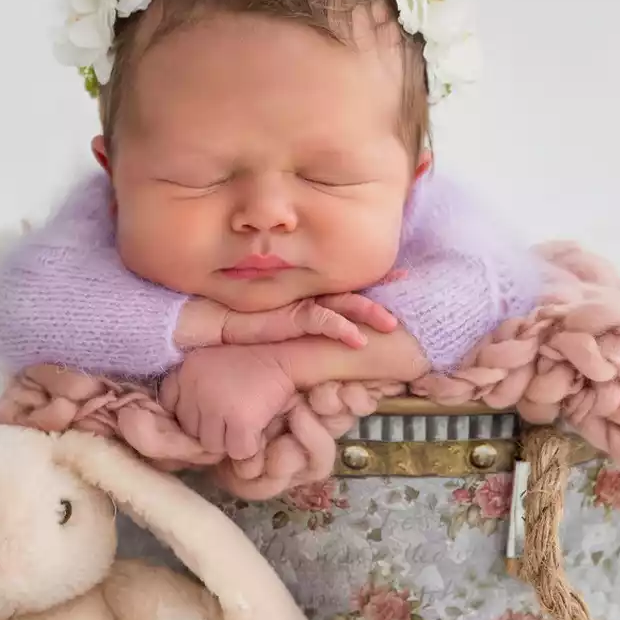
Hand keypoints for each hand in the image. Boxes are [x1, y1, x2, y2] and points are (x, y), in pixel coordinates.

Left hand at [167, 345, 297, 457]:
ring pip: (211, 445)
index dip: (190, 414)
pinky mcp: (240, 421)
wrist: (287, 358)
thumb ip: (193, 386)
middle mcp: (195, 387)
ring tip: (244, 422)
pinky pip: (236, 451)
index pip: (170, 406)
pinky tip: (256, 428)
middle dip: (210, 429)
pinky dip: (249, 446)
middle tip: (231, 417)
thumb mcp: (212, 362)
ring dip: (228, 440)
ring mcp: (216, 405)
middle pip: (191, 430)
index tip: (207, 411)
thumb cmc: (252, 362)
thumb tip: (184, 426)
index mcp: (186, 370)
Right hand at [222, 294, 399, 347]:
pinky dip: (342, 328)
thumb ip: (301, 323)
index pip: (344, 288)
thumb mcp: (278, 323)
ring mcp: (299, 303)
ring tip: (391, 324)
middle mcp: (307, 295)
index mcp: (308, 296)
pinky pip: (322, 320)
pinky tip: (358, 340)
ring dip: (369, 313)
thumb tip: (329, 334)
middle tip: (407, 289)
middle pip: (351, 292)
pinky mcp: (289, 316)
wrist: (212, 322)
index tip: (400, 280)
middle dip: (380, 293)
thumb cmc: (243, 325)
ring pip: (343, 304)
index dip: (372, 285)